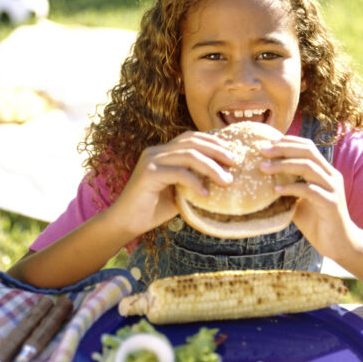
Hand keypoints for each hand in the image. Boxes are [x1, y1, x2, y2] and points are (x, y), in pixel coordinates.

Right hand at [107, 131, 236, 236]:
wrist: (126, 223)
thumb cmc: (153, 209)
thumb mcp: (180, 191)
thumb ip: (195, 181)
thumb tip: (224, 179)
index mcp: (163, 152)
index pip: (191, 138)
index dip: (214, 142)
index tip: (233, 152)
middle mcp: (157, 151)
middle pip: (193, 142)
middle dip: (218, 151)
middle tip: (236, 162)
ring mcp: (151, 160)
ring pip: (188, 155)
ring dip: (211, 167)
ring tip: (227, 181)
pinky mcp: (148, 174)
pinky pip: (178, 173)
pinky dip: (195, 183)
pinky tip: (205, 194)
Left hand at [260, 136, 353, 259]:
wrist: (338, 244)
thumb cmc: (316, 221)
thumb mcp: (298, 201)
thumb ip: (287, 188)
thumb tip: (261, 179)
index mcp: (325, 172)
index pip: (308, 147)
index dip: (289, 141)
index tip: (269, 141)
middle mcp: (331, 176)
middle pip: (308, 152)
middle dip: (283, 149)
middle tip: (262, 150)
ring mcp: (333, 189)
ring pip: (308, 168)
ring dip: (283, 165)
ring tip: (263, 168)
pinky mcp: (331, 204)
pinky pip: (309, 191)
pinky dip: (291, 187)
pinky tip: (275, 190)